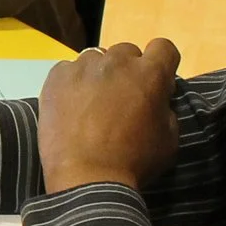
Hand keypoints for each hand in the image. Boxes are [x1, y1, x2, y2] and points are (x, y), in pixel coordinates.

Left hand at [39, 40, 182, 192]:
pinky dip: (72, 83)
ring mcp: (83, 66)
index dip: (162, 65)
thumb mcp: (169, 137)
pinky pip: (68, 70)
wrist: (87, 177)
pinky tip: (71, 107)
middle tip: (121, 99)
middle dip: (128, 71)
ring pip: (96, 60)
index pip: (164, 48)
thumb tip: (157, 97)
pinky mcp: (56, 76)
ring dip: (99, 76)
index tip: (156, 83)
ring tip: (92, 105)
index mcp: (150, 73)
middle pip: (127, 53)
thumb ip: (166, 107)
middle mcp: (117, 61)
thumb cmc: (134, 161)